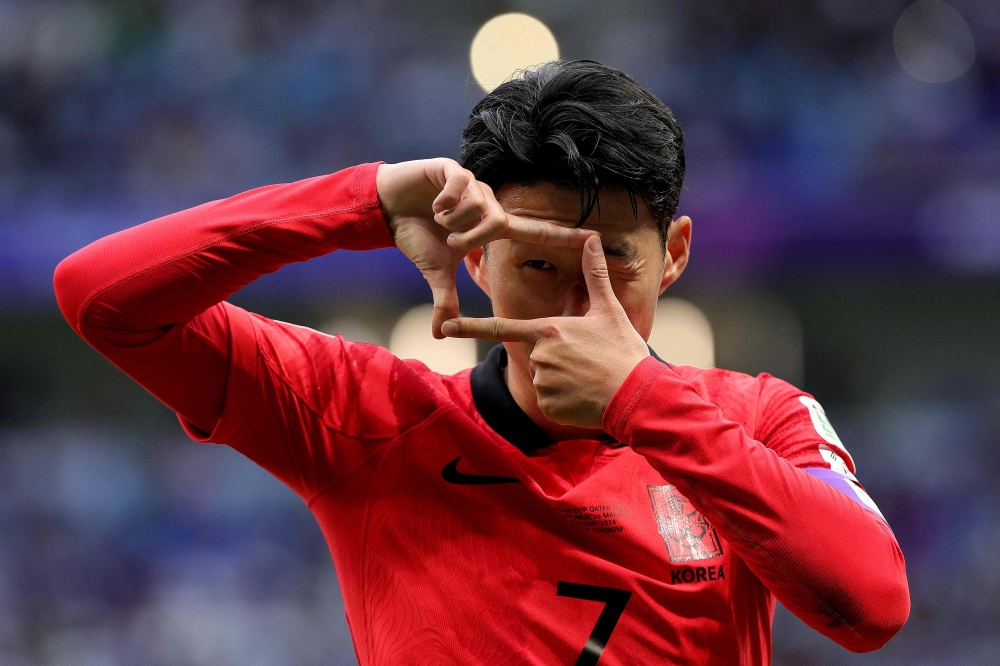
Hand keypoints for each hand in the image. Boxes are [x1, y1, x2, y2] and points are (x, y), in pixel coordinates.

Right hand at [377, 159, 595, 337]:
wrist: (387, 209)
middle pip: (498, 223)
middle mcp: (489, 202)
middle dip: (469, 239)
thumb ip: (444, 299)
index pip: (534, 232)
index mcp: (492, 225)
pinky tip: (433, 203)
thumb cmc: (417, 237)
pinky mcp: (453, 170)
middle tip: (449, 241)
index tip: (593, 237)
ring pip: (478, 207)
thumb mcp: (435, 272)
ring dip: (453, 220)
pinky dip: (444, 202)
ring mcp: (473, 184)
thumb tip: (439, 334)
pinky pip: (460, 187)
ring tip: (438, 218)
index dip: (562, 236)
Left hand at [441, 235, 650, 427]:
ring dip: (561, 379)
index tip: (447, 326)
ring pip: (542, 378)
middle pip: (535, 354)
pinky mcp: (547, 406)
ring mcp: (541, 383)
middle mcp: (539, 356)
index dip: (471, 326)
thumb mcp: (609, 310)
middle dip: (556, 357)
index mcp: (548, 330)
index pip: (500, 327)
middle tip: (586, 361)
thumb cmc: (622, 350)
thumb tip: (591, 238)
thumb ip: (593, 274)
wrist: (636, 394)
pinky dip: (563, 399)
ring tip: (588, 377)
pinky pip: (548, 400)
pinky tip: (584, 395)